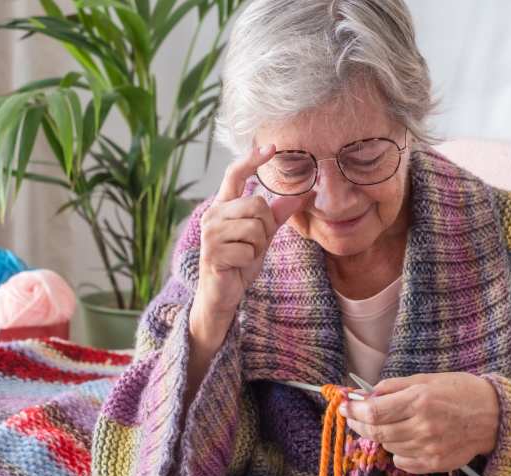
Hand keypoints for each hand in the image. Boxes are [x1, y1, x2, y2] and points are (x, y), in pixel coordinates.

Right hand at [191, 145, 302, 344]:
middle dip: (264, 227)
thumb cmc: (239, 262)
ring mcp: (211, 233)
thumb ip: (276, 216)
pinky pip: (249, 249)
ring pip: (255, 227)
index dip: (253, 160)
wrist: (222, 293)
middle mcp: (213, 214)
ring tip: (244, 254)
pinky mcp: (213, 252)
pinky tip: (237, 266)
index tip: (272, 147)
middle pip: (256, 205)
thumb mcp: (262, 236)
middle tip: (254, 243)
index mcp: (223, 205)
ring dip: (258, 245)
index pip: (235, 174)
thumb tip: (299, 196)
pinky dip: (250, 260)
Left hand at [340, 372, 499, 473]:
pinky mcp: (435, 463)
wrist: (494, 415)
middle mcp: (423, 426)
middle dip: (359, 423)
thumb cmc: (459, 391)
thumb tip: (365, 394)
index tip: (343, 406)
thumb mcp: (425, 379)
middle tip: (353, 416)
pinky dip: (397, 450)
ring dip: (380, 434)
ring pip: (387, 445)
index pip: (374, 411)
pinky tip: (405, 437)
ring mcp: (429, 448)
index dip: (353, 410)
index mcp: (420, 400)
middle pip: (376, 431)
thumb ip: (393, 387)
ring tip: (389, 423)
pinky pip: (402, 460)